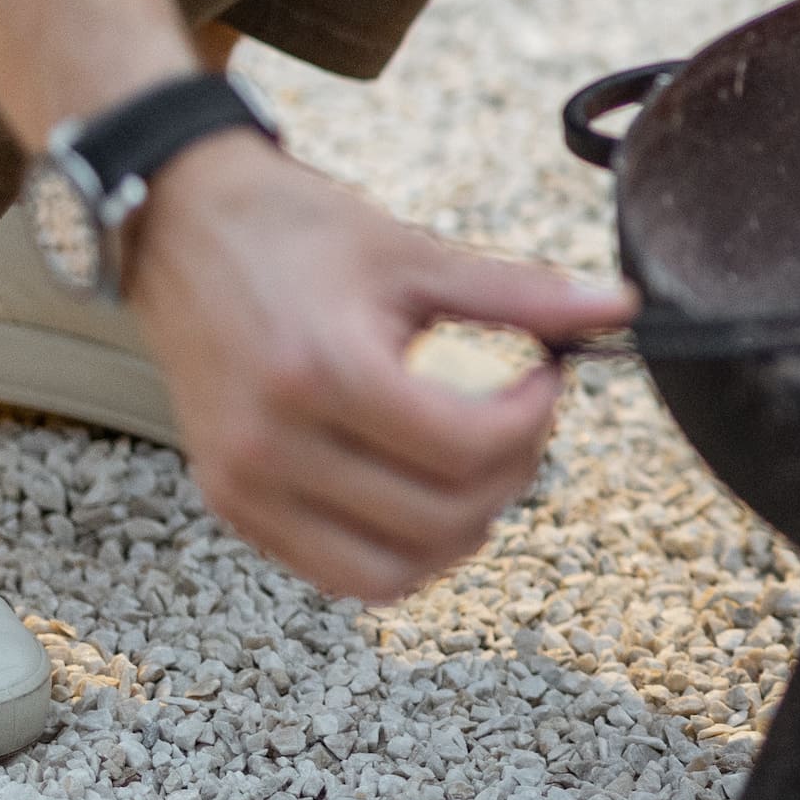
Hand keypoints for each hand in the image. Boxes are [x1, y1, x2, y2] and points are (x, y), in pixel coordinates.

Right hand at [118, 133, 629, 600]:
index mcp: (321, 370)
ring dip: (462, 528)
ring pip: (396, 571)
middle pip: (443, 515)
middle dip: (513, 470)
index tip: (545, 373)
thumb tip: (621, 307)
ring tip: (478, 460)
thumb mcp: (411, 251)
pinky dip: (400, 553)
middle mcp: (273, 443)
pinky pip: (340, 576)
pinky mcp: (230, 505)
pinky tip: (423, 492)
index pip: (467, 447)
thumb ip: (518, 292)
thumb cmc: (293, 230)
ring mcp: (244, 484)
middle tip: (521, 415)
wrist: (178, 224)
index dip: (534, 417)